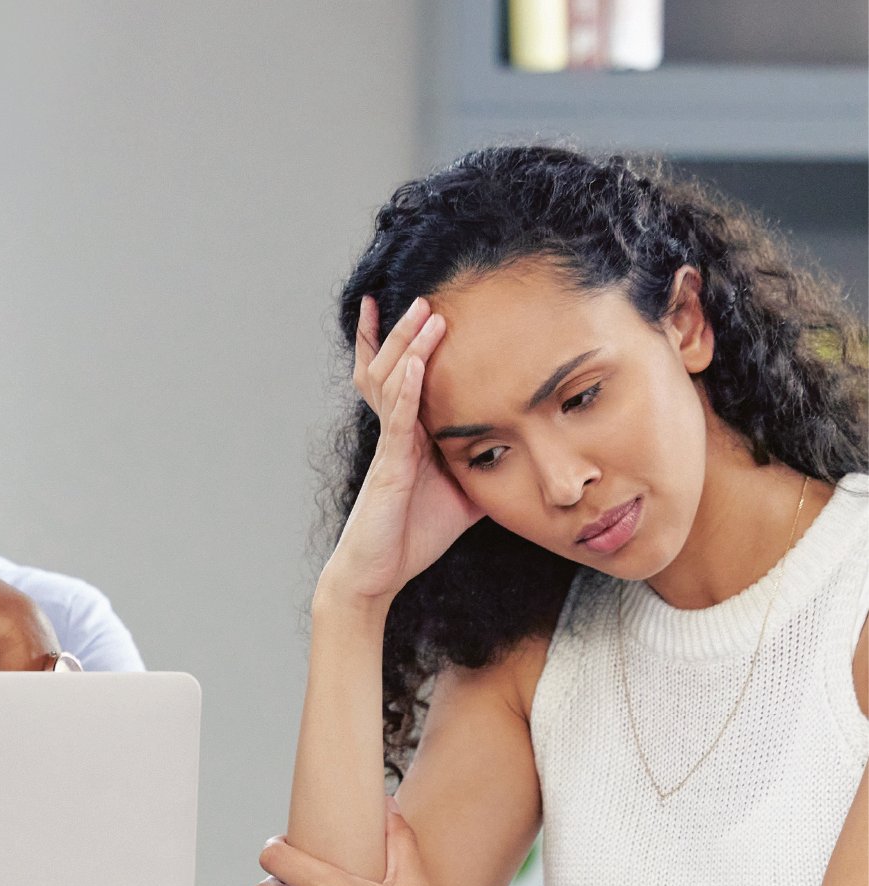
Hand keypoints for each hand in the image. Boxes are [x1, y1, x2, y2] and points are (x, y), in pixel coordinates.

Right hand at [321, 296, 483, 605]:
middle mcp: (394, 434)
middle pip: (391, 369)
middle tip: (421, 296)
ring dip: (408, 346)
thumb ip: (486, 469)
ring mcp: (389, 447)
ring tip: (423, 314)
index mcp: (409, 438)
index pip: (402, 381)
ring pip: (392, 384)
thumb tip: (525, 455)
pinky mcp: (389, 466)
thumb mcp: (465, 496)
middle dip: (404, 332)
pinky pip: (396, 419)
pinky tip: (412, 364)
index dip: (400, 346)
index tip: (413, 313)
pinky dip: (405, 389)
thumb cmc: (412, 535)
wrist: (376, 573)